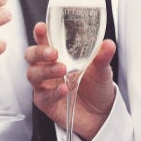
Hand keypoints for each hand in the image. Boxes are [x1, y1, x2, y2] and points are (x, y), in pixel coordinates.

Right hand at [25, 22, 115, 140]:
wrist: (101, 113)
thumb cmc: (96, 86)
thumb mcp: (102, 69)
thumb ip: (102, 57)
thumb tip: (108, 44)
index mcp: (58, 54)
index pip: (45, 40)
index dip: (40, 33)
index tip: (42, 27)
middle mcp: (47, 67)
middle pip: (31, 55)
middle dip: (39, 52)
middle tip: (54, 53)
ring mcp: (44, 85)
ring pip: (33, 74)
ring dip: (47, 71)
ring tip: (63, 70)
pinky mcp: (45, 102)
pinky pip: (43, 96)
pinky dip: (53, 92)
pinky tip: (64, 89)